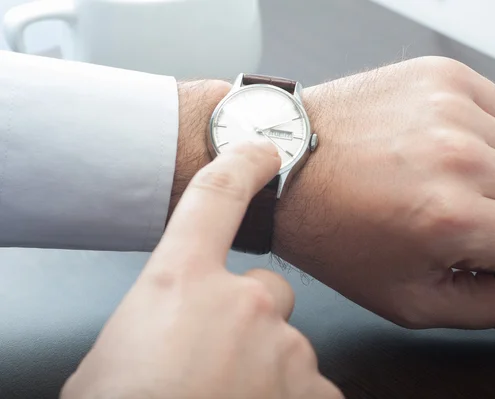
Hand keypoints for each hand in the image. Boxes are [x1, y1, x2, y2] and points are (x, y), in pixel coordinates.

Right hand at [61, 142, 341, 398]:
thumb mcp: (115, 356)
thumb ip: (156, 323)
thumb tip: (170, 329)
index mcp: (181, 283)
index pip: (215, 197)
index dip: (240, 165)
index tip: (260, 149)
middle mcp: (244, 304)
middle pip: (265, 291)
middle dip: (247, 320)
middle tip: (214, 362)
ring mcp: (286, 349)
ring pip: (287, 344)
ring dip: (265, 368)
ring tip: (224, 398)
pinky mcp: (314, 393)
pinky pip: (309, 386)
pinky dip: (288, 398)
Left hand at [274, 56, 494, 328]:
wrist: (286, 169)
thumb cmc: (333, 232)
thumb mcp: (408, 300)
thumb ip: (494, 302)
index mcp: (449, 217)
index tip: (475, 251)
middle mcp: (457, 155)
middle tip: (445, 217)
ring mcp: (450, 107)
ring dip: (489, 175)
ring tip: (431, 180)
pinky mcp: (441, 76)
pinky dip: (478, 135)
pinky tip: (432, 148)